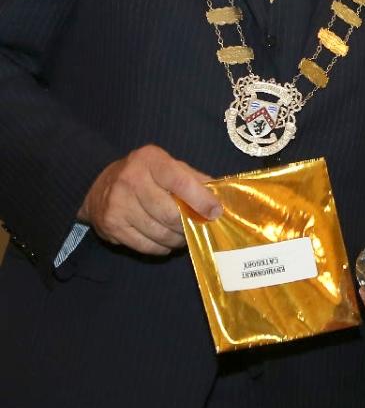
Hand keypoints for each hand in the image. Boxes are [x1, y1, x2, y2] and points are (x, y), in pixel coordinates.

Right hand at [78, 144, 220, 254]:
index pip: (181, 182)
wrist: (100, 187)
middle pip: (170, 214)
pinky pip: (146, 246)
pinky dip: (161, 247)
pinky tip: (165, 241)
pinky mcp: (111, 226)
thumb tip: (221, 196)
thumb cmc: (145, 175)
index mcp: (150, 160)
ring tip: (182, 235)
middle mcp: (131, 179)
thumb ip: (194, 179)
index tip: (215, 213)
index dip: (201, 200)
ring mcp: (118, 204)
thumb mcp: (168, 166)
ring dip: (177, 239)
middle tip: (197, 227)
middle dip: (188, 225)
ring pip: (159, 233)